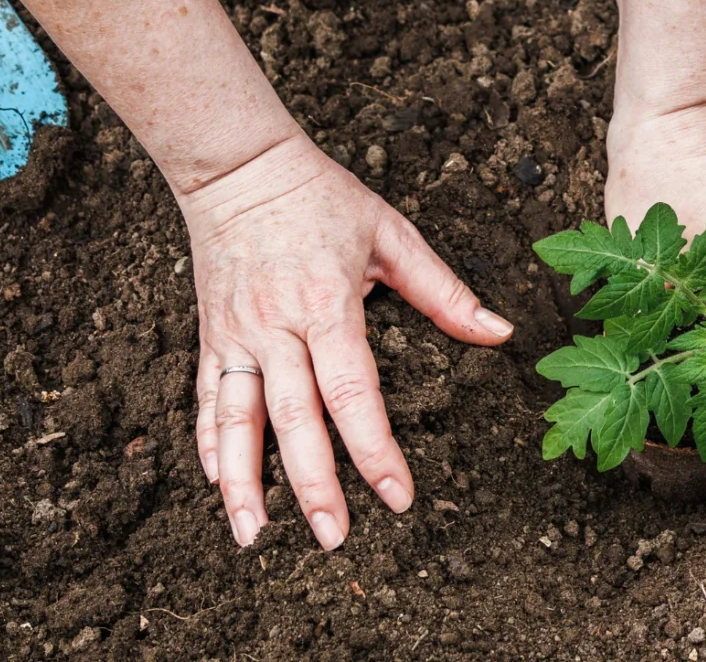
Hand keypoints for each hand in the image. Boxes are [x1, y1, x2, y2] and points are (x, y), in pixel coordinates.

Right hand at [180, 137, 511, 548]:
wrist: (239, 167)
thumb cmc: (323, 198)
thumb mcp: (392, 234)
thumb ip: (443, 291)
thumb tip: (500, 333)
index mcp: (327, 305)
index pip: (353, 391)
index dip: (374, 448)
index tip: (396, 496)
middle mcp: (276, 328)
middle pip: (294, 419)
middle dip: (313, 485)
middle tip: (334, 539)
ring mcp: (236, 335)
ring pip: (236, 419)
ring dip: (242, 482)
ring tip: (252, 537)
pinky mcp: (209, 335)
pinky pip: (206, 398)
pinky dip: (209, 444)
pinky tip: (219, 485)